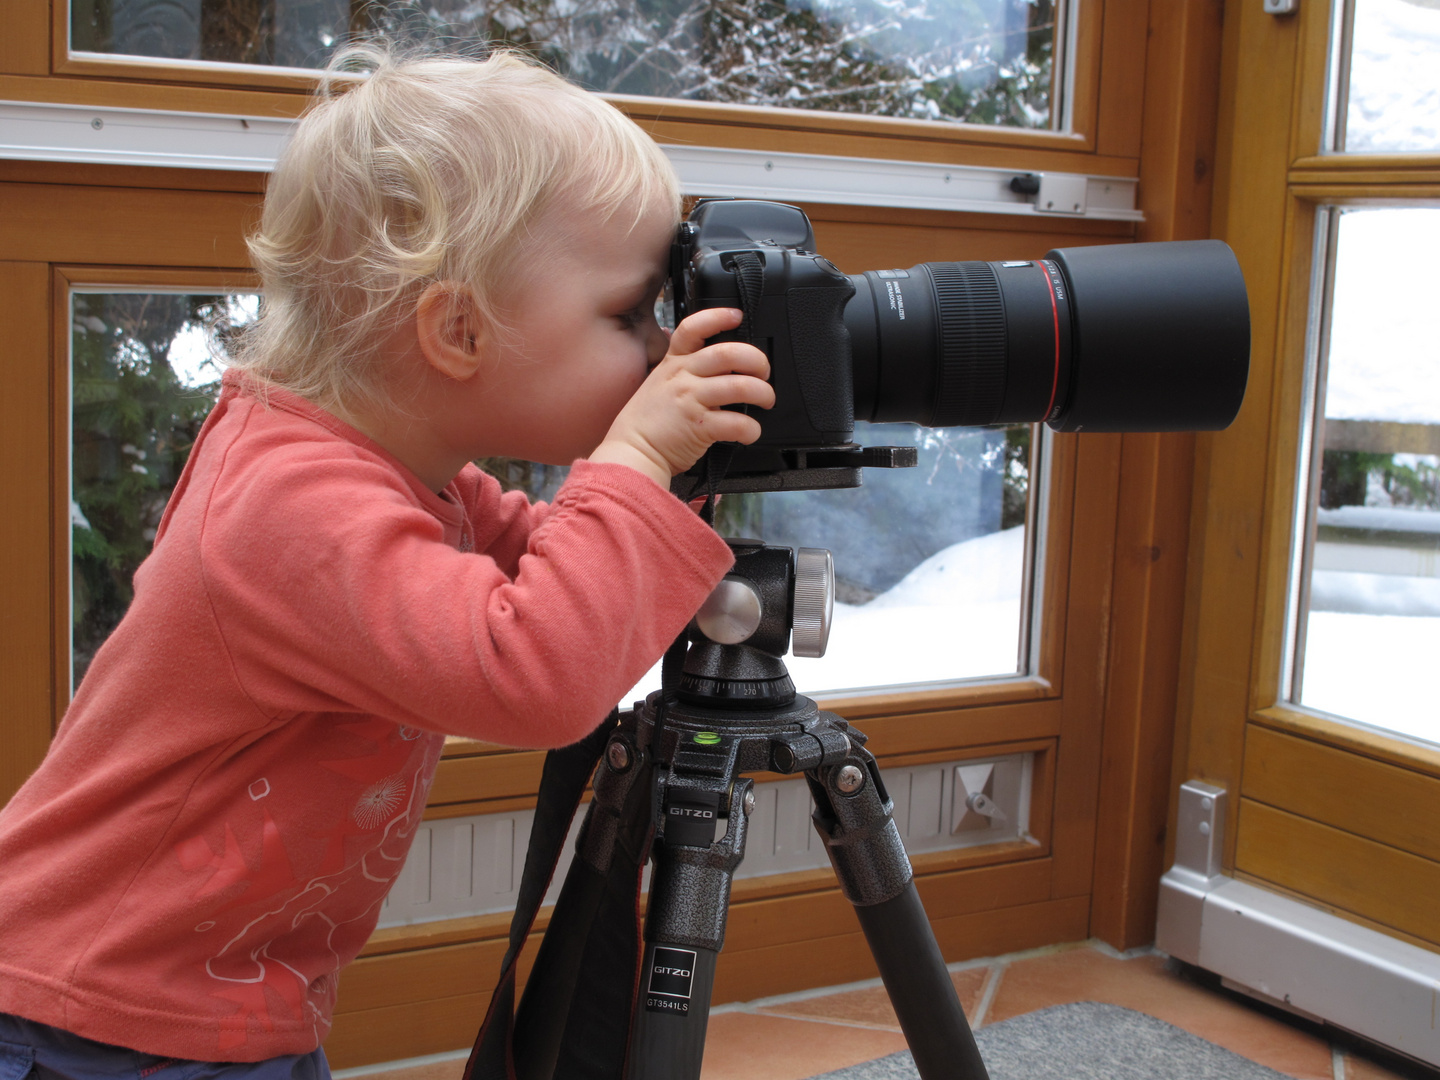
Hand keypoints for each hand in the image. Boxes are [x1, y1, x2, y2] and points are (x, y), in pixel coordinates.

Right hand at [590, 308, 774, 486]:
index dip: (718, 317)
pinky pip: (737, 422)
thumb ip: (685, 371)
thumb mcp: (659, 384)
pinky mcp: (700, 426)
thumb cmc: (647, 422)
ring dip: (763, 393)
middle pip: (728, 353)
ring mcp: (691, 400)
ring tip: (766, 400)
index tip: (737, 316)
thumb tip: (719, 366)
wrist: (632, 452)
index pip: (693, 328)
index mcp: (673, 363)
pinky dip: (752, 429)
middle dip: (757, 360)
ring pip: (741, 386)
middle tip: (764, 372)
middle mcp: (683, 376)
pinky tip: (750, 432)